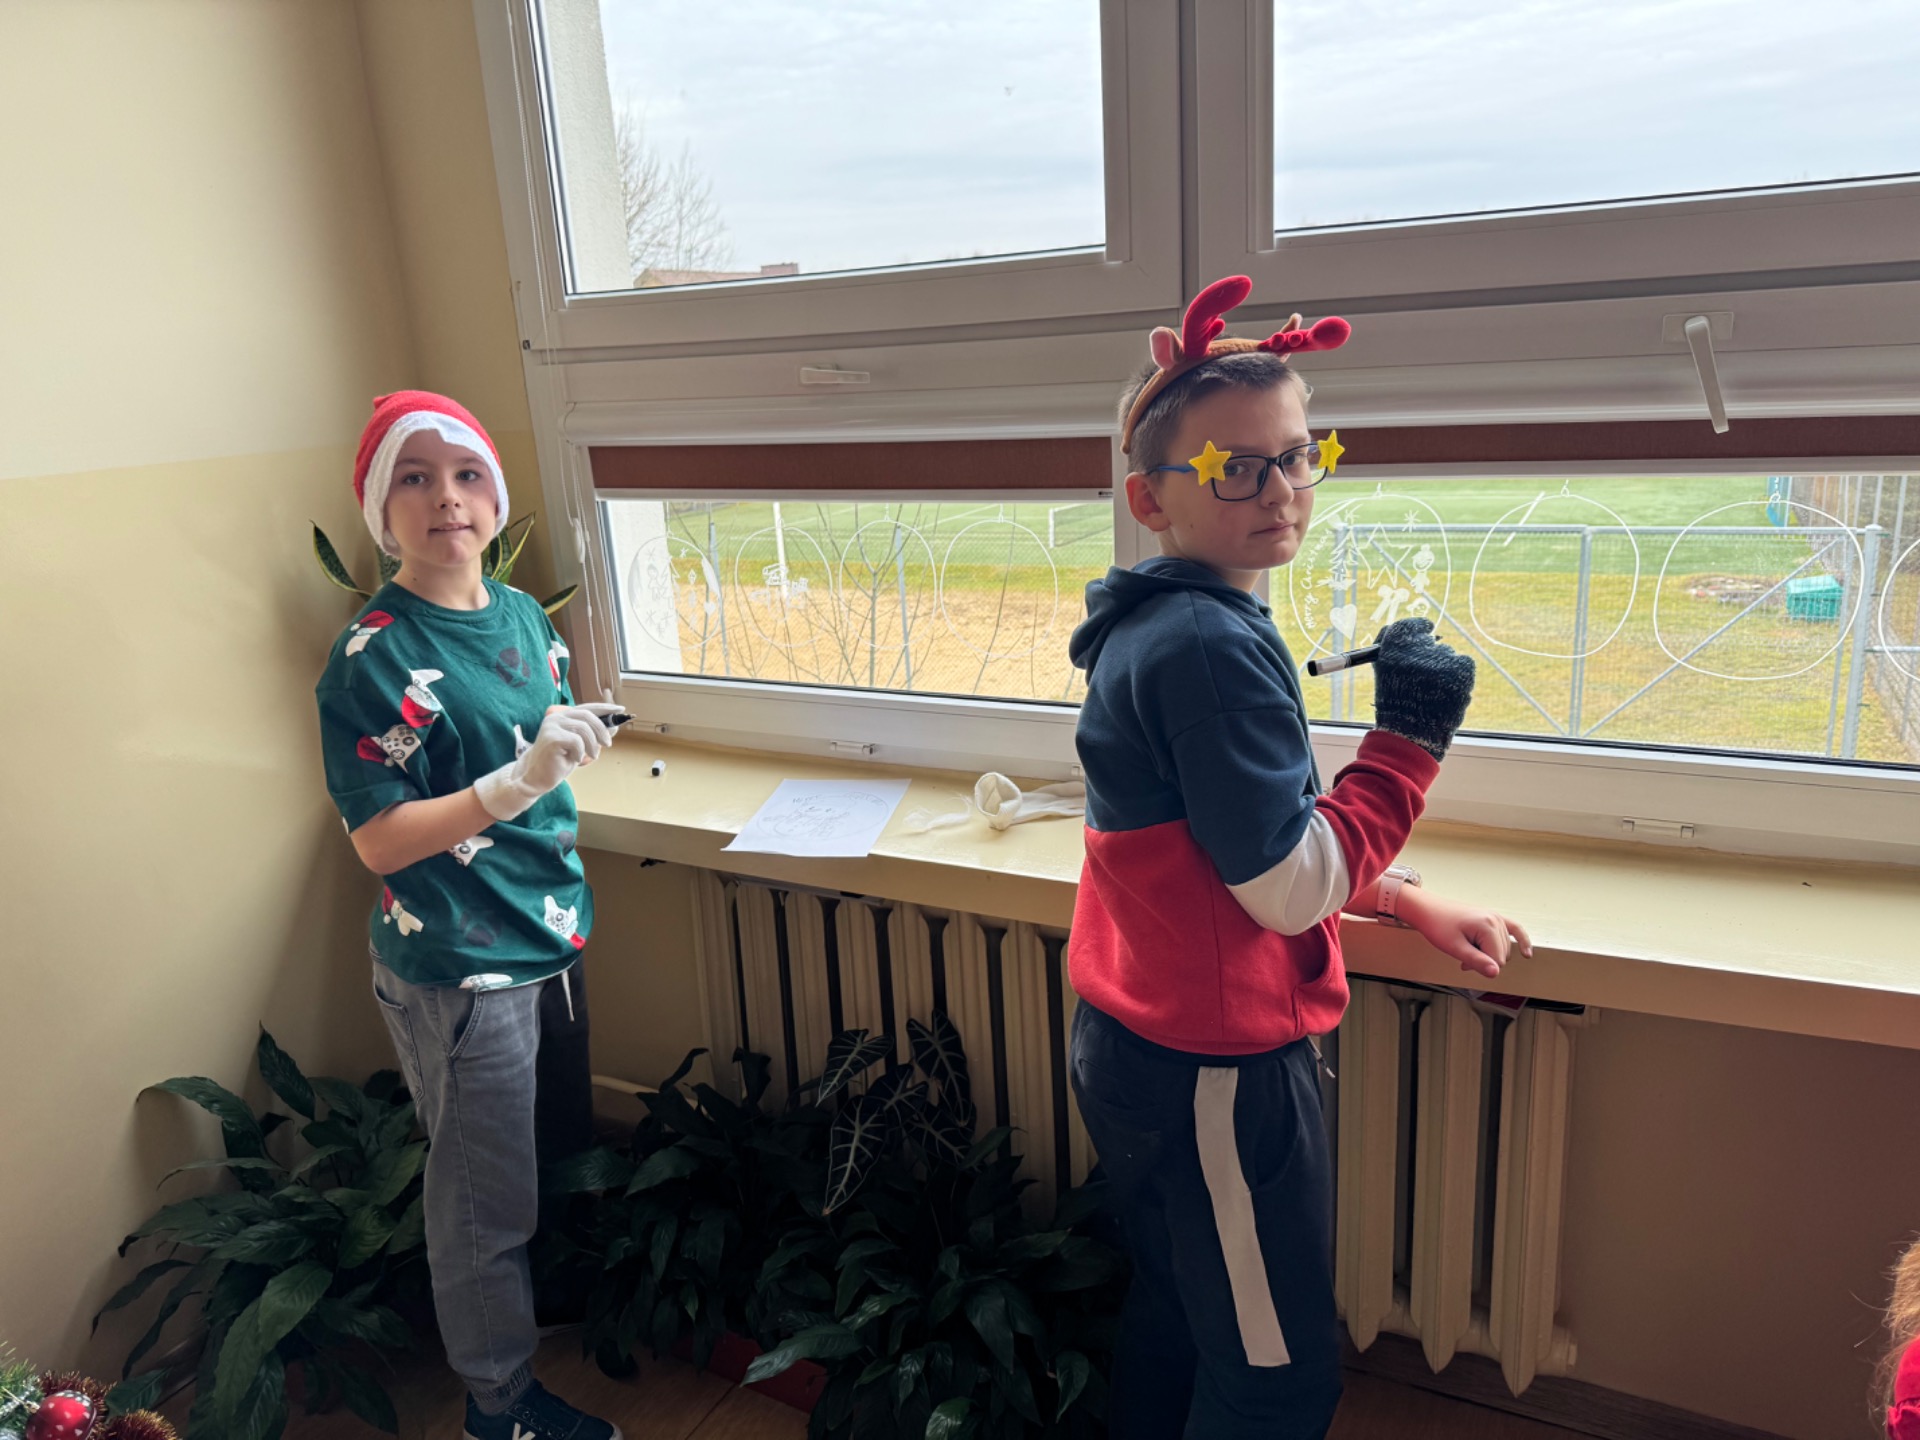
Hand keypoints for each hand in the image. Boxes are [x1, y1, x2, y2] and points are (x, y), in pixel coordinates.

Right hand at [554, 703, 625, 764]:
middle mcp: (557, 717)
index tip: (620, 710)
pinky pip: (576, 741)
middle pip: (588, 716)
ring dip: (592, 745)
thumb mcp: (581, 745)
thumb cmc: (559, 760)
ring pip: (584, 728)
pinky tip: (574, 759)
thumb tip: (614, 726)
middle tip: (608, 744)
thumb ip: (593, 734)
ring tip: (591, 756)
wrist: (537, 776)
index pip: (587, 707)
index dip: (605, 708)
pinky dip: (580, 752)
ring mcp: (552, 726)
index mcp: (564, 716)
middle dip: (602, 730)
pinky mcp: (551, 737)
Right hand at [1372, 617, 1475, 759]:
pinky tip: (1446, 693)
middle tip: (1423, 677)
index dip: (1416, 631)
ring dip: (1443, 668)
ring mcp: (1442, 656)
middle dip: (1428, 656)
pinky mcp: (1462, 667)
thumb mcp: (1384, 671)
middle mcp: (1417, 644)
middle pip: (1429, 640)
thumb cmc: (1395, 704)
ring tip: (1433, 692)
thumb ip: (1394, 646)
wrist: (1411, 734)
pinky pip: (1463, 663)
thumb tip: (1420, 629)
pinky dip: (1458, 676)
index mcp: (1393, 644)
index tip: (1421, 637)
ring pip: (1447, 654)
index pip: (1409, 625)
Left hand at [1401, 890, 1532, 979]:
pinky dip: (1521, 942)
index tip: (1462, 962)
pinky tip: (1527, 954)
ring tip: (1468, 948)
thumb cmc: (1438, 926)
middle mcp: (1496, 920)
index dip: (1480, 966)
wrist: (1428, 910)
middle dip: (1484, 961)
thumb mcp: (1454, 948)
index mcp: (1488, 926)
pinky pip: (1515, 930)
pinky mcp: (1494, 918)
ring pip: (1503, 950)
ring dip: (1488, 954)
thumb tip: (1496, 973)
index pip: (1497, 962)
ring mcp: (1497, 918)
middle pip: (1501, 956)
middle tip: (1463, 955)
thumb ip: (1476, 961)